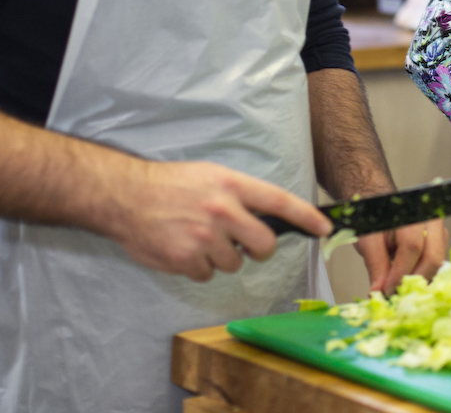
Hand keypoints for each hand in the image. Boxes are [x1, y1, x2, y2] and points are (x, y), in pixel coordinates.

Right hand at [99, 159, 330, 281]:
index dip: (306, 217)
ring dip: (222, 257)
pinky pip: (207, 275)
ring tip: (199, 237)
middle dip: (259, 248)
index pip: (279, 202)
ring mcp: (204, 237)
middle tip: (246, 243)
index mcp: (231, 185)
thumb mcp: (211, 176)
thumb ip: (240, 195)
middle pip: (263, 244)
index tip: (324, 228)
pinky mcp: (186, 259)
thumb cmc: (171, 185)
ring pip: (234, 263)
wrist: (126, 196)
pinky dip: (198, 267)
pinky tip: (184, 249)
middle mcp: (222, 210)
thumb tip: (268, 216)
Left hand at [356, 218, 448, 294]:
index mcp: (411, 213)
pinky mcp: (440, 242)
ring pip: (437, 262)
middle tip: (395, 293)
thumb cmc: (375, 218)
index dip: (400, 273)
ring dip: (418, 279)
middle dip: (413, 280)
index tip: (387, 290)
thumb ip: (375, 264)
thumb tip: (378, 291)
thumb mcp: (368, 240)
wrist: (382, 207)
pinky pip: (437, 263)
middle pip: (432, 256)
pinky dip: (422, 275)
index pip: (411, 246)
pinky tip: (407, 280)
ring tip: (398, 287)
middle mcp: (430, 220)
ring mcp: (439, 230)